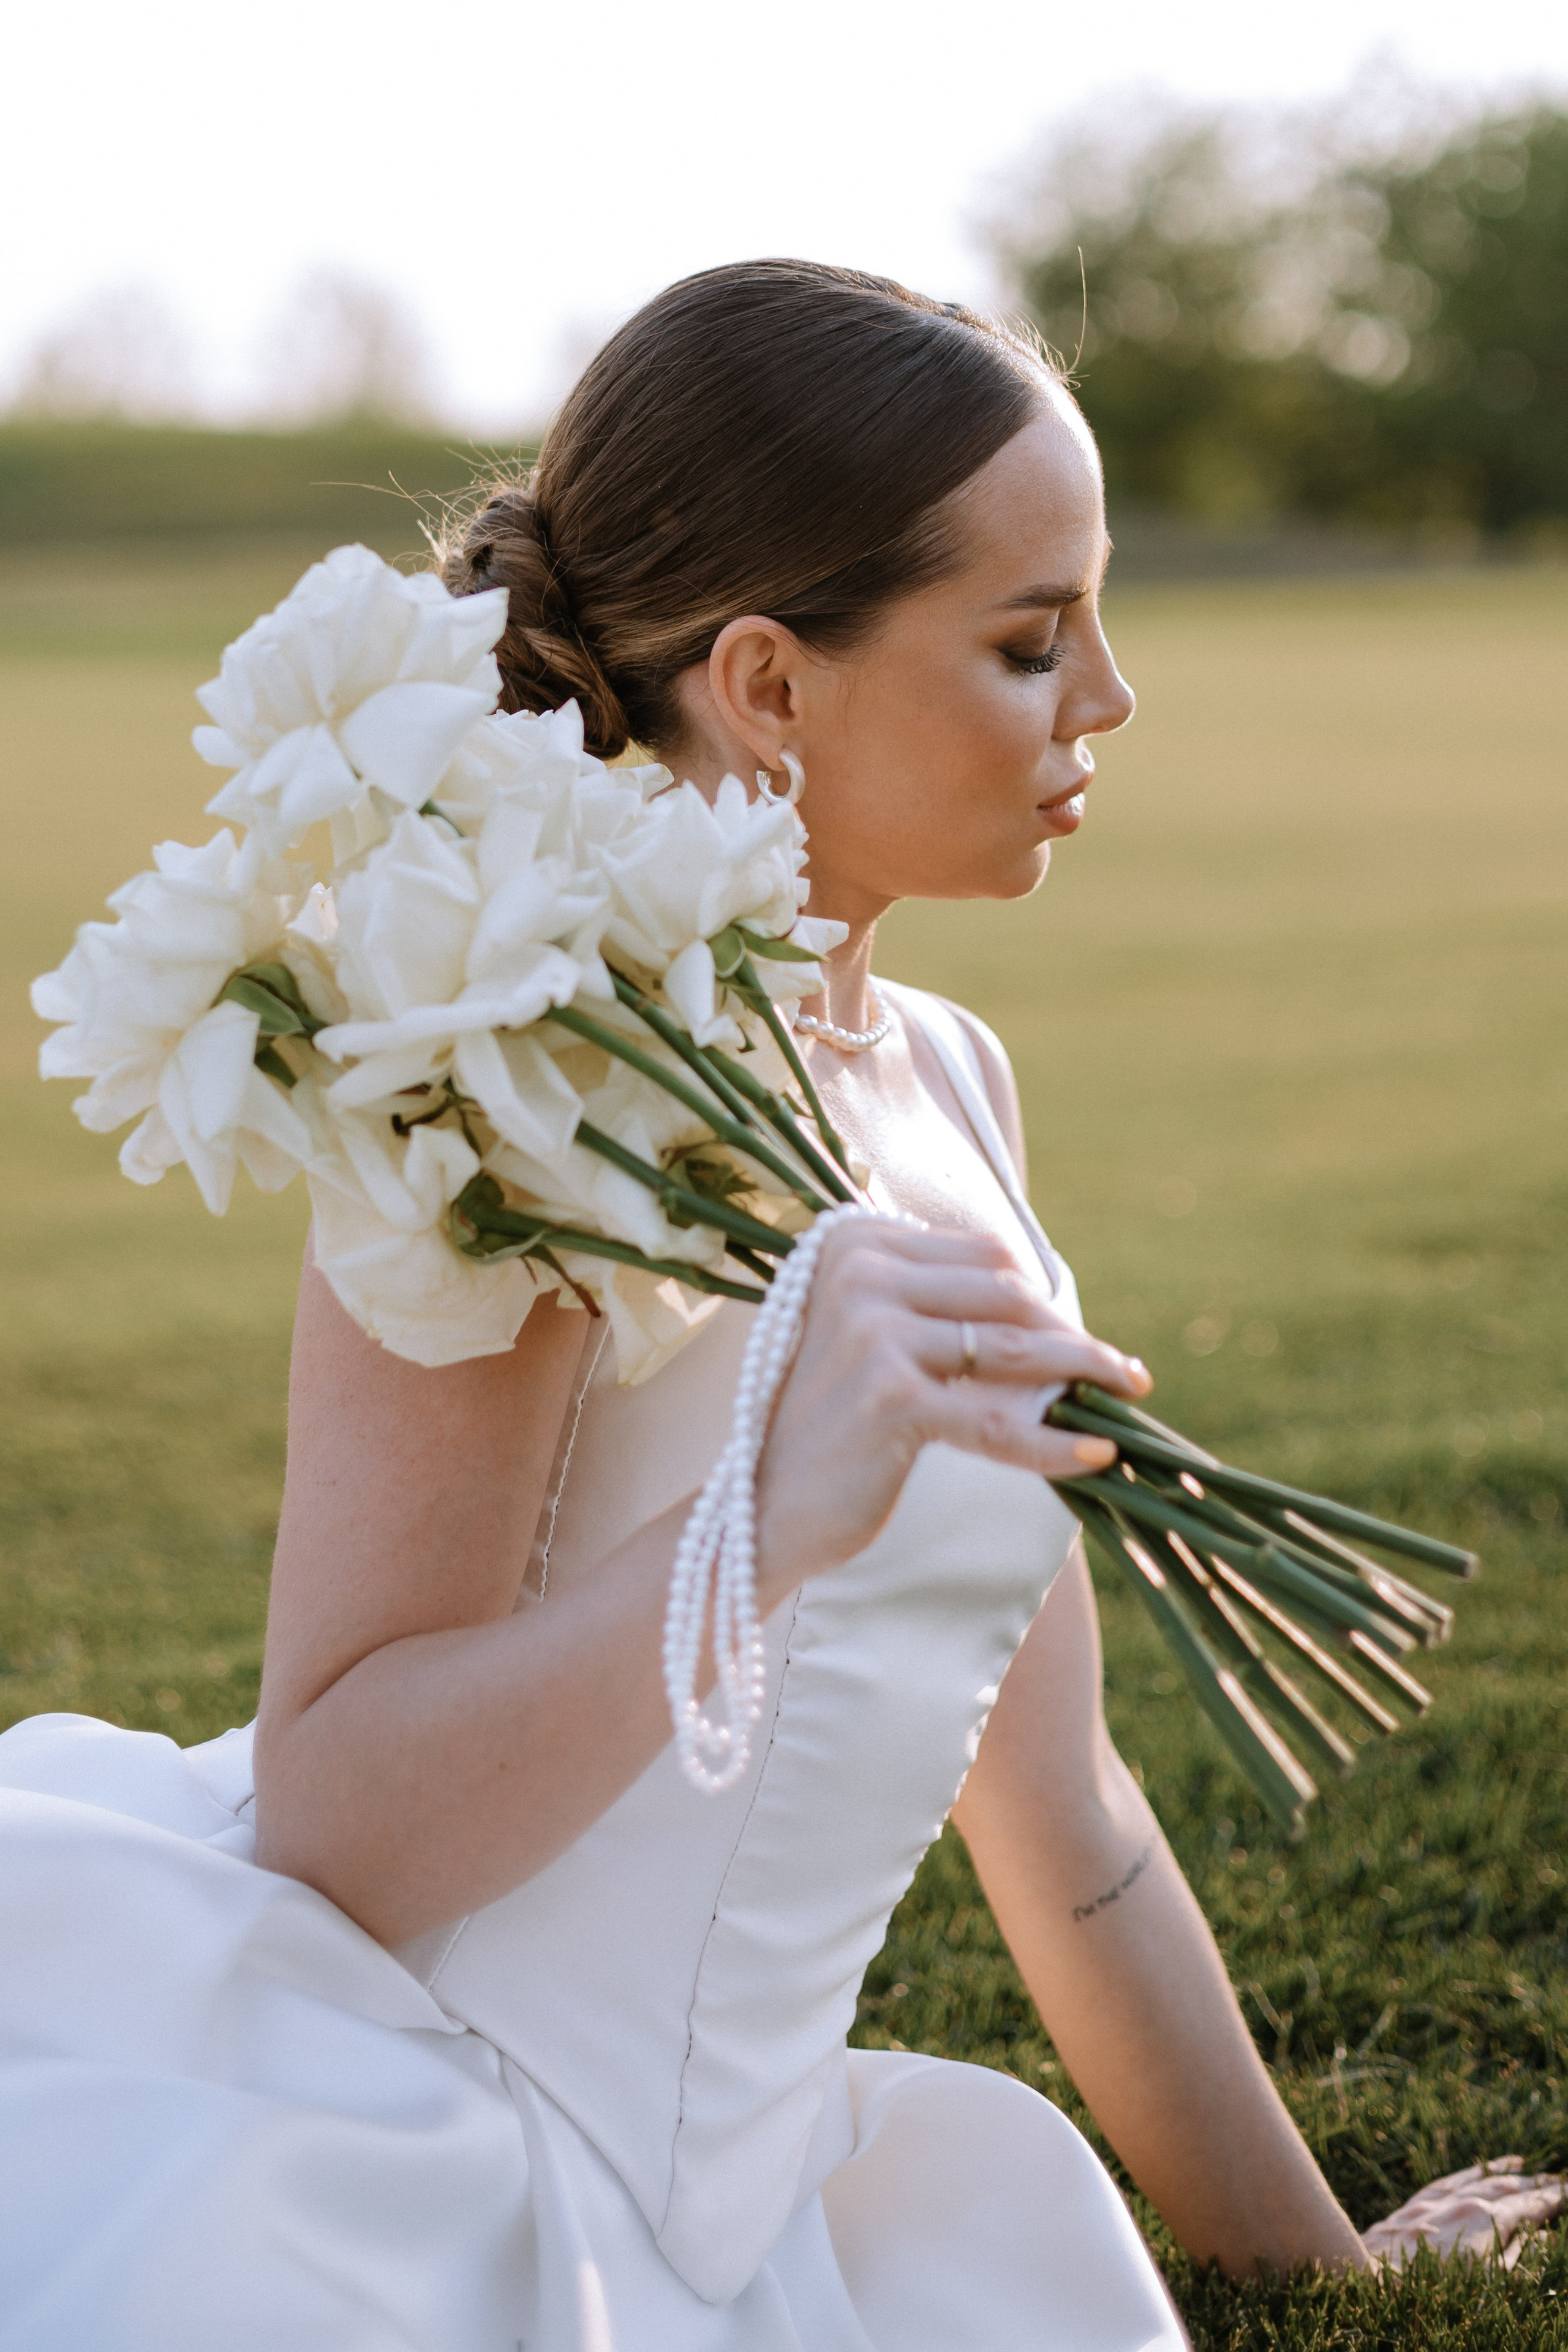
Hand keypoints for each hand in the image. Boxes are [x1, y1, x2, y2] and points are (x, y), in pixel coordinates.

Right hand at [754, 1219, 1148, 1605]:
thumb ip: (941, 1310)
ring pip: (1013, 1348)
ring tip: (1126, 1393)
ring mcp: (873, 1329)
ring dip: (1083, 1372)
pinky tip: (1096, 1453)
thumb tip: (1055, 1319)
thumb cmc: (830, 1425)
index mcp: (854, 1241)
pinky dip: (1053, 1441)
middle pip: (1005, 1291)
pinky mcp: (890, 1396)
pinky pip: (998, 1420)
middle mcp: (859, 1270)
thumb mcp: (875, 1342)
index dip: (1039, 1296)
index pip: (983, 1254)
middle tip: (1118, 1371)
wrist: (764, 1506)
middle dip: (1069, 1333)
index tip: (1075, 1334)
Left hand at [1361, 2157, 1567, 2269]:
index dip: (1550, 2199)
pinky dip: (1469, 2173)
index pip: (1528, 2205)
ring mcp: (1437, 2201)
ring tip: (1525, 2168)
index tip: (1566, 2191)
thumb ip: (1514, 2255)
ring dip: (1504, 2174)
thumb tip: (1535, 2235)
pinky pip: (1449, 2181)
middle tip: (1556, 2181)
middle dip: (1533, 2184)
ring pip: (1478, 2180)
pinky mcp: (1415, 2205)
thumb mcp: (1488, 2282)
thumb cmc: (1433, 2290)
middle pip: (1506, 2187)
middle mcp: (1462, 2201)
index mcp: (1486, 2219)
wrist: (1371, 2278)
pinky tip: (1478, 2170)